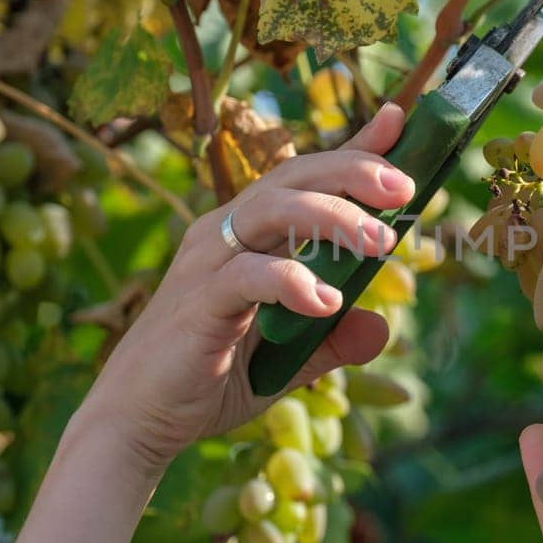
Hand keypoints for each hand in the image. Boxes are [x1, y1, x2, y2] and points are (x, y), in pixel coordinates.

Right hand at [84, 104, 415, 470]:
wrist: (138, 423)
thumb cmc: (208, 382)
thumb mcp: (287, 360)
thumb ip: (331, 340)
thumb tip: (381, 327)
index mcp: (247, 236)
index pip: (304, 179)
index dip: (351, 148)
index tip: (399, 119)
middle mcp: (225, 235)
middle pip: (293, 178)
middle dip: (352, 171)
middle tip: (404, 188)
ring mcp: (207, 263)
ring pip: (272, 210)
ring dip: (332, 218)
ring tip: (380, 243)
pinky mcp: (197, 301)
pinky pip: (248, 275)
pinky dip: (292, 281)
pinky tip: (327, 303)